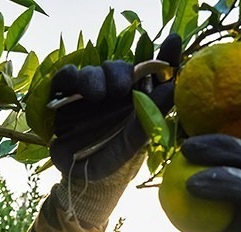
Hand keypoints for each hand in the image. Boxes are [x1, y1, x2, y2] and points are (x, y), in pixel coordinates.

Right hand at [49, 34, 181, 180]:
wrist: (81, 179)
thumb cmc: (114, 161)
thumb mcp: (133, 143)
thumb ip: (150, 116)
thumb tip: (173, 87)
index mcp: (138, 100)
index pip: (154, 72)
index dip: (165, 55)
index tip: (174, 42)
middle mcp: (116, 92)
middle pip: (121, 67)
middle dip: (122, 72)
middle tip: (122, 87)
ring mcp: (91, 92)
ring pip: (95, 70)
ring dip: (95, 77)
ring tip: (96, 95)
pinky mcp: (66, 96)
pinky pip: (67, 76)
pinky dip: (70, 76)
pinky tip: (73, 86)